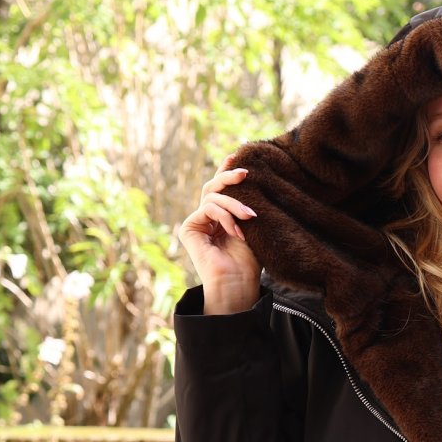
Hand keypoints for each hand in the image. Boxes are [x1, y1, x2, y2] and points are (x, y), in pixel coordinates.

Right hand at [176, 152, 261, 313]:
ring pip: (212, 197)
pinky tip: (237, 231)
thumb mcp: (252, 227)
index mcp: (220, 217)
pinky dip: (224, 217)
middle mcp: (206, 218)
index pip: (222, 189)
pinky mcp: (189, 229)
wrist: (238, 286)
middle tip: (245, 173)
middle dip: (228, 177)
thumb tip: (251, 179)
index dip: (227, 171)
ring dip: (234, 205)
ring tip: (250, 217)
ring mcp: (196, 222)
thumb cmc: (249, 263)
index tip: (238, 155)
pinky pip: (207, 209)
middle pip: (212, 187)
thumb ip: (246, 206)